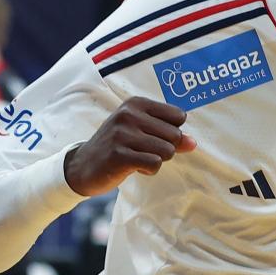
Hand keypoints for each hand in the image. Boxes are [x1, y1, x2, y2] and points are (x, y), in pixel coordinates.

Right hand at [64, 97, 196, 197]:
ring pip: (167, 151)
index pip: (179, 116)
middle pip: (175, 135)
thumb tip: (193, 143)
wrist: (82, 166)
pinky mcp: (119, 155)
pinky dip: (149, 170)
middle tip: (142, 150)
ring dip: (157, 160)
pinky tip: (133, 167)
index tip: (152, 136)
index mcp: (136, 103)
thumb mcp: (143, 133)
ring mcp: (122, 134)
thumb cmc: (119, 146)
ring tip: (137, 158)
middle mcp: (129, 115)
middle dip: (166, 148)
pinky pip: (155, 164)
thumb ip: (171, 135)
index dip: (172, 132)